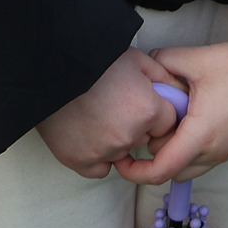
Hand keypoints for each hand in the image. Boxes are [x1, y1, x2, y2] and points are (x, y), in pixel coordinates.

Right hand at [36, 46, 181, 179]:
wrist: (50, 69)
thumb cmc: (93, 60)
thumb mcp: (136, 58)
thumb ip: (162, 77)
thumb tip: (177, 90)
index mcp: (147, 111)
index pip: (167, 122)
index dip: (157, 111)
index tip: (143, 102)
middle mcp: (129, 136)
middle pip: (144, 139)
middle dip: (137, 126)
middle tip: (117, 106)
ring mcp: (104, 152)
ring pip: (122, 153)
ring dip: (116, 141)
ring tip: (99, 116)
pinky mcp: (79, 161)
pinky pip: (100, 169)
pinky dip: (97, 157)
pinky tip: (89, 136)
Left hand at [117, 40, 227, 185]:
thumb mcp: (196, 59)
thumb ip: (162, 63)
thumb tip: (146, 68)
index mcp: (202, 135)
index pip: (159, 171)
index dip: (133, 170)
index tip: (119, 157)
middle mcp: (214, 152)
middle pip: (170, 171)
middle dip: (153, 153)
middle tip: (147, 122)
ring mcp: (226, 151)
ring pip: (186, 167)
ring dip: (172, 151)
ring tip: (169, 119)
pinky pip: (201, 159)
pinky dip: (187, 147)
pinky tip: (187, 117)